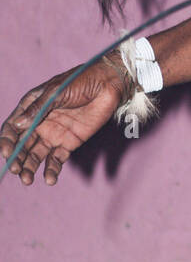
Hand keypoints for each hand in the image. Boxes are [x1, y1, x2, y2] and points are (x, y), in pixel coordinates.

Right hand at [0, 58, 127, 185]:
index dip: (7, 141)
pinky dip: (51, 170)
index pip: (13, 128)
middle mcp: (40, 123)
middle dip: (17, 158)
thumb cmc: (81, 81)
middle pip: (22, 145)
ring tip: (27, 180)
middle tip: (16, 170)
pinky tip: (50, 179)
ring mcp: (54, 134)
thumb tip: (18, 125)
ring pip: (36, 155)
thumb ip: (38, 109)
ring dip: (29, 168)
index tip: (7, 153)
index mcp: (32, 107)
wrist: (109, 85)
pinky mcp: (69, 143)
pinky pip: (56, 159)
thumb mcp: (56, 92)